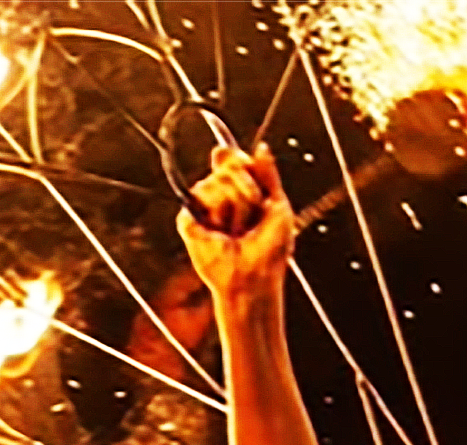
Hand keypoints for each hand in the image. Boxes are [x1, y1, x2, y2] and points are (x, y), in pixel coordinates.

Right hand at [177, 143, 295, 298]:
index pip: (236, 158)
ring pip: (216, 181)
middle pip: (229, 165)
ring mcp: (203, 207)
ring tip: (237, 230)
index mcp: (241, 190)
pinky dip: (216, 213)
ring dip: (235, 207)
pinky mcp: (188, 220)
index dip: (247, 165)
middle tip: (252, 218)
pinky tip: (219, 233)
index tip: (259, 189)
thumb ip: (268, 175)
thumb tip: (261, 146)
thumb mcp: (279, 205)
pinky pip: (199, 197)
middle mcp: (220, 194)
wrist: (254, 276)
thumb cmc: (270, 250)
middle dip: (247, 190)